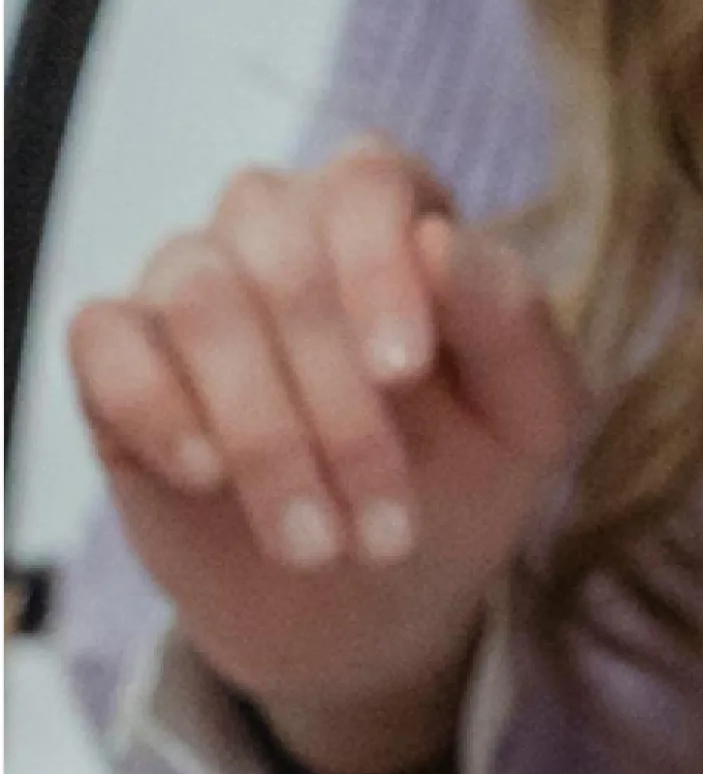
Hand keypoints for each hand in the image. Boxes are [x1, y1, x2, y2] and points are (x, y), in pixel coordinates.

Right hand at [65, 141, 585, 773]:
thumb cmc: (464, 477)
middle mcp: (283, 222)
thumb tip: (441, 238)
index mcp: (394, 210)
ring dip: (263, 432)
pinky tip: (206, 474)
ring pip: (201, 301)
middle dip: (335, 402)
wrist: (365, 593)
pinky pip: (103, 338)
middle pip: (284, 256)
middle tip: (380, 525)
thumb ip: (510, 319)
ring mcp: (191, 277)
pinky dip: (156, 405)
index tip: (402, 374)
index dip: (379, 270)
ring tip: (313, 541)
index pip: (370, 181)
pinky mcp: (116, 350)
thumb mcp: (528, 416)